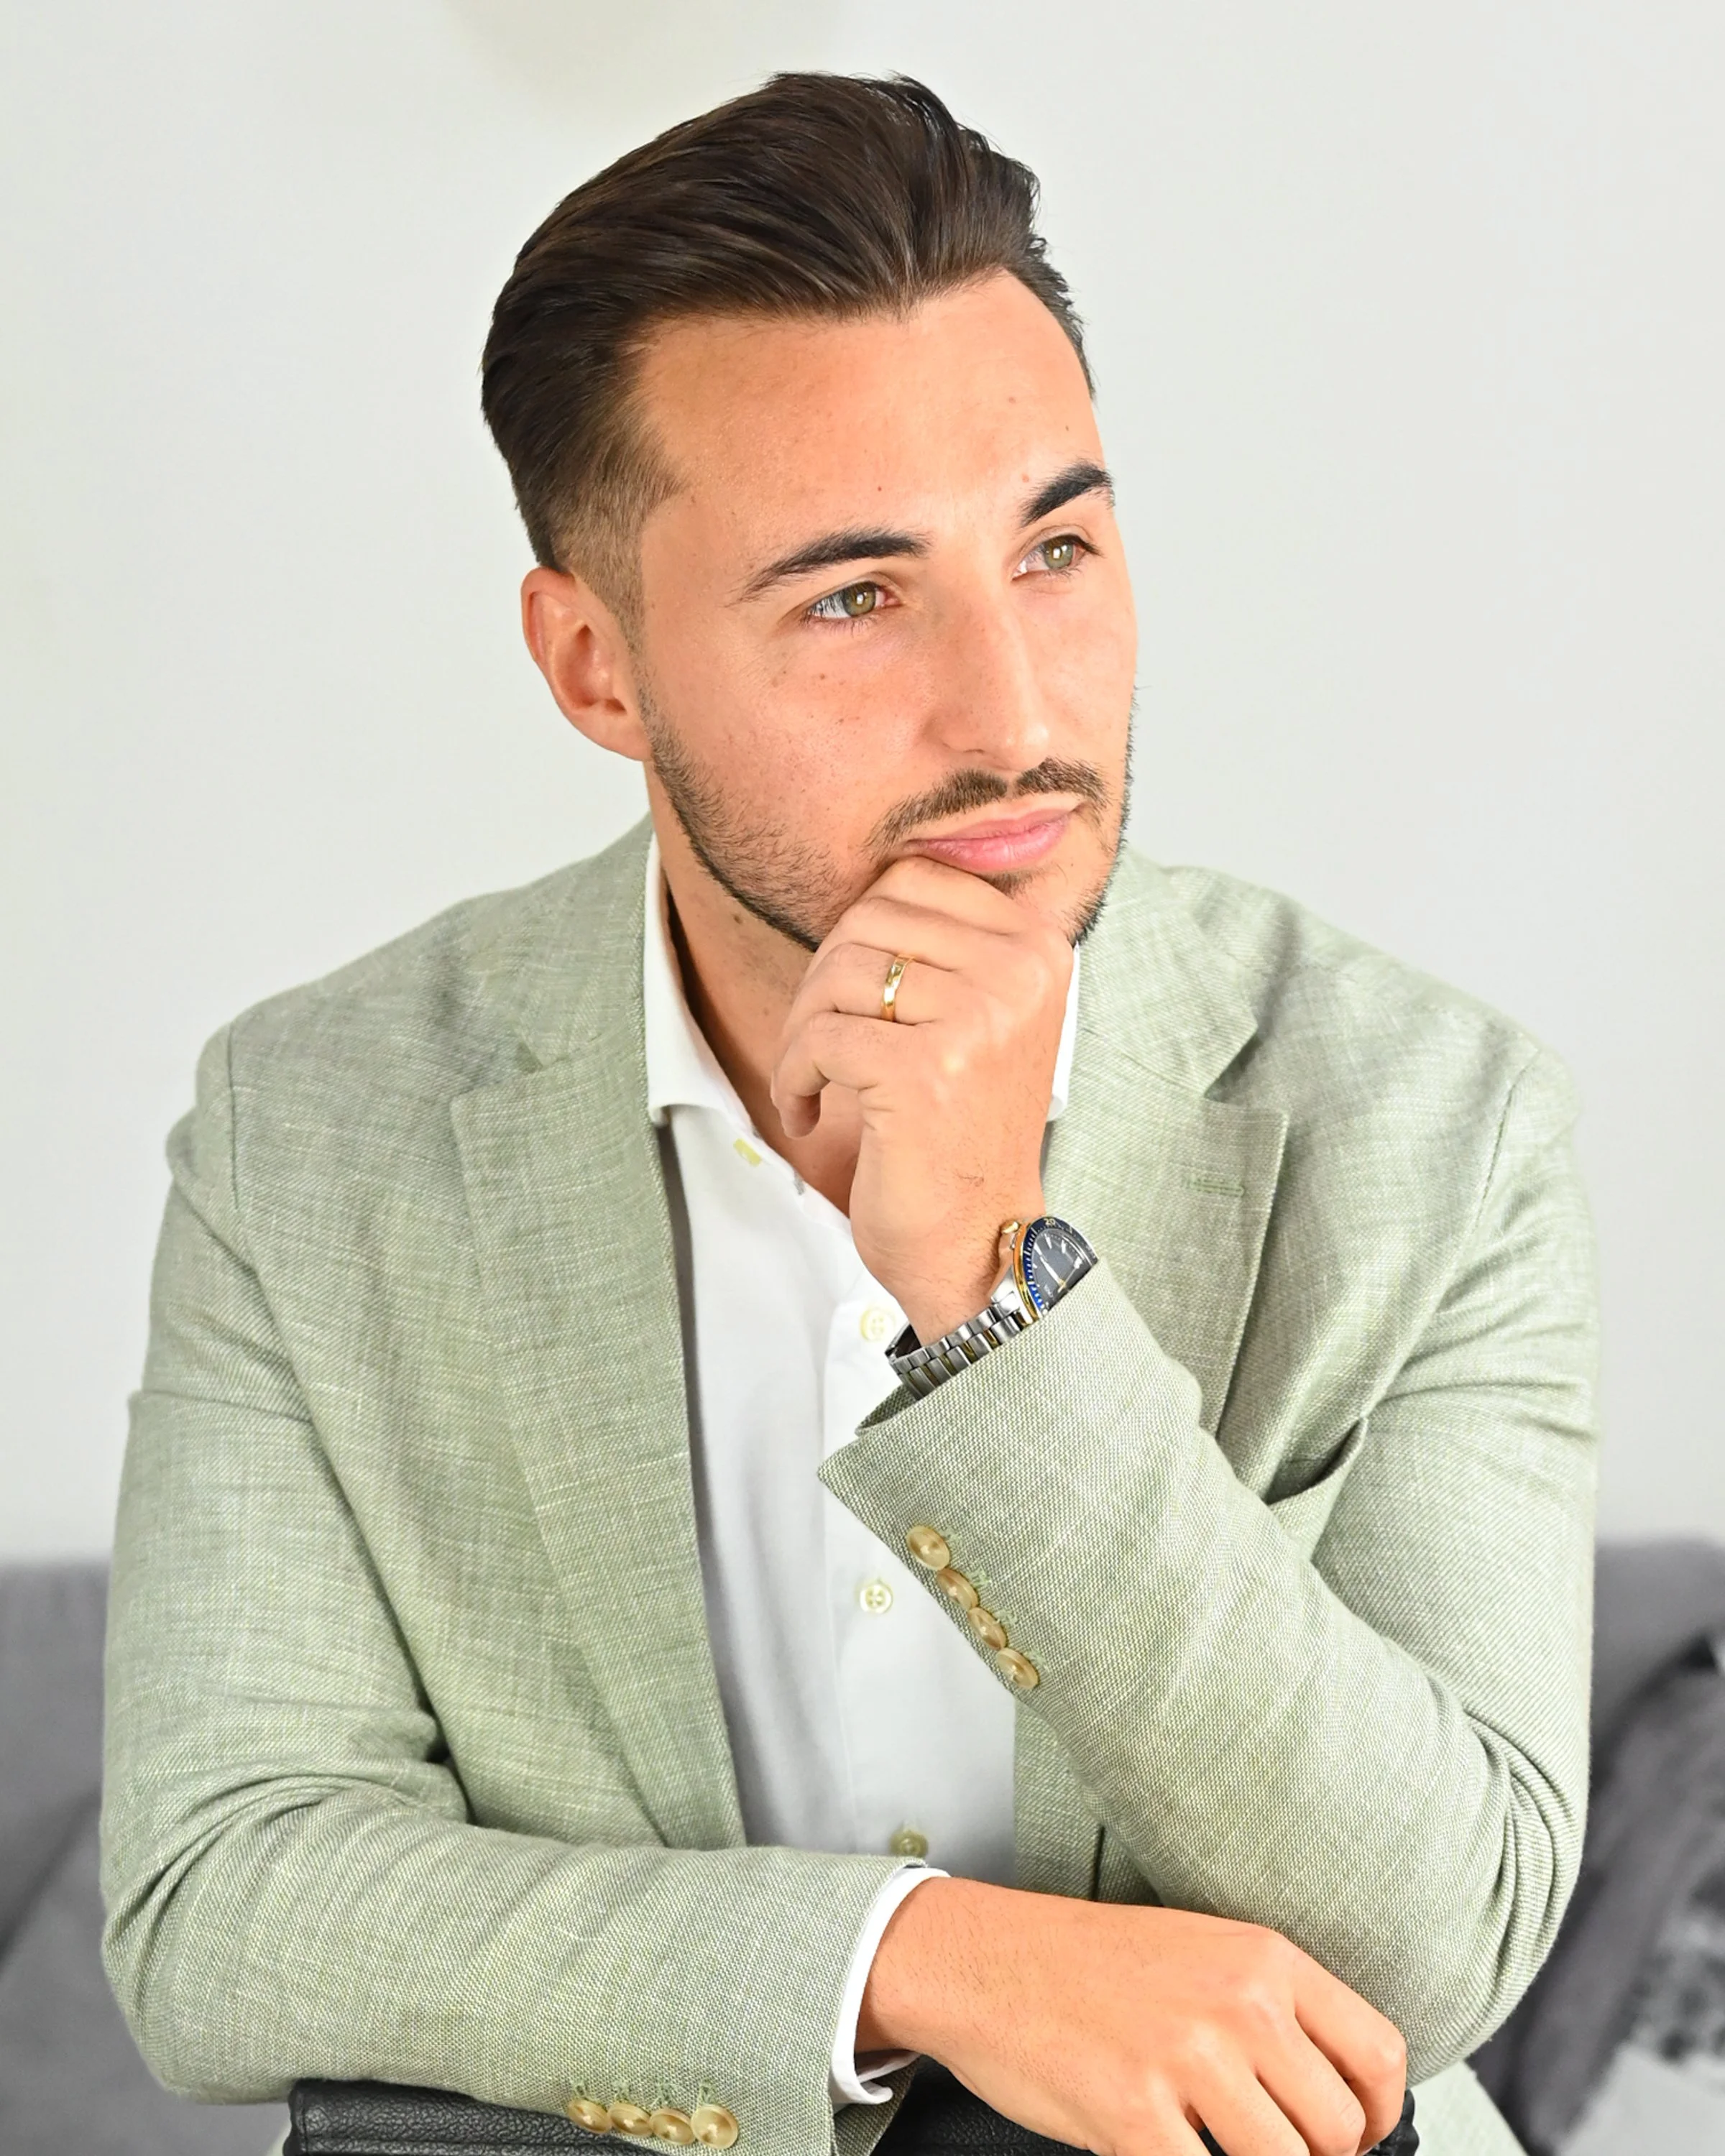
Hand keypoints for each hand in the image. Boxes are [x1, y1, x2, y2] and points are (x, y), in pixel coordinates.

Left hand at [769, 856, 1071, 1341]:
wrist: (981, 1241)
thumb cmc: (963, 1130)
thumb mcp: (978, 1016)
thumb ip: (941, 942)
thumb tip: (871, 873)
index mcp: (1038, 947)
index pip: (910, 881)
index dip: (857, 935)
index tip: (852, 998)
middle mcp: (1019, 974)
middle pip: (864, 923)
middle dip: (820, 986)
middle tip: (821, 1048)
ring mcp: (977, 1020)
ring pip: (835, 976)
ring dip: (802, 1036)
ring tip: (816, 1084)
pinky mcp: (924, 1071)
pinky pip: (818, 1039)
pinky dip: (795, 1079)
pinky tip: (812, 1114)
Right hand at [858, 1879, 1407, 2155]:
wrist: (983, 1959)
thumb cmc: (1087, 1963)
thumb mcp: (1199, 1954)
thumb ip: (1271, 2013)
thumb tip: (1337, 2101)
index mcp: (1262, 1958)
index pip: (1378, 2054)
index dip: (1381, 2117)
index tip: (1359, 2140)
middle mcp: (1237, 2004)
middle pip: (1340, 2130)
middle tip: (1267, 2149)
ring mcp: (1187, 2061)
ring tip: (1214, 2148)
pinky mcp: (1134, 2117)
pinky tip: (1165, 2150)